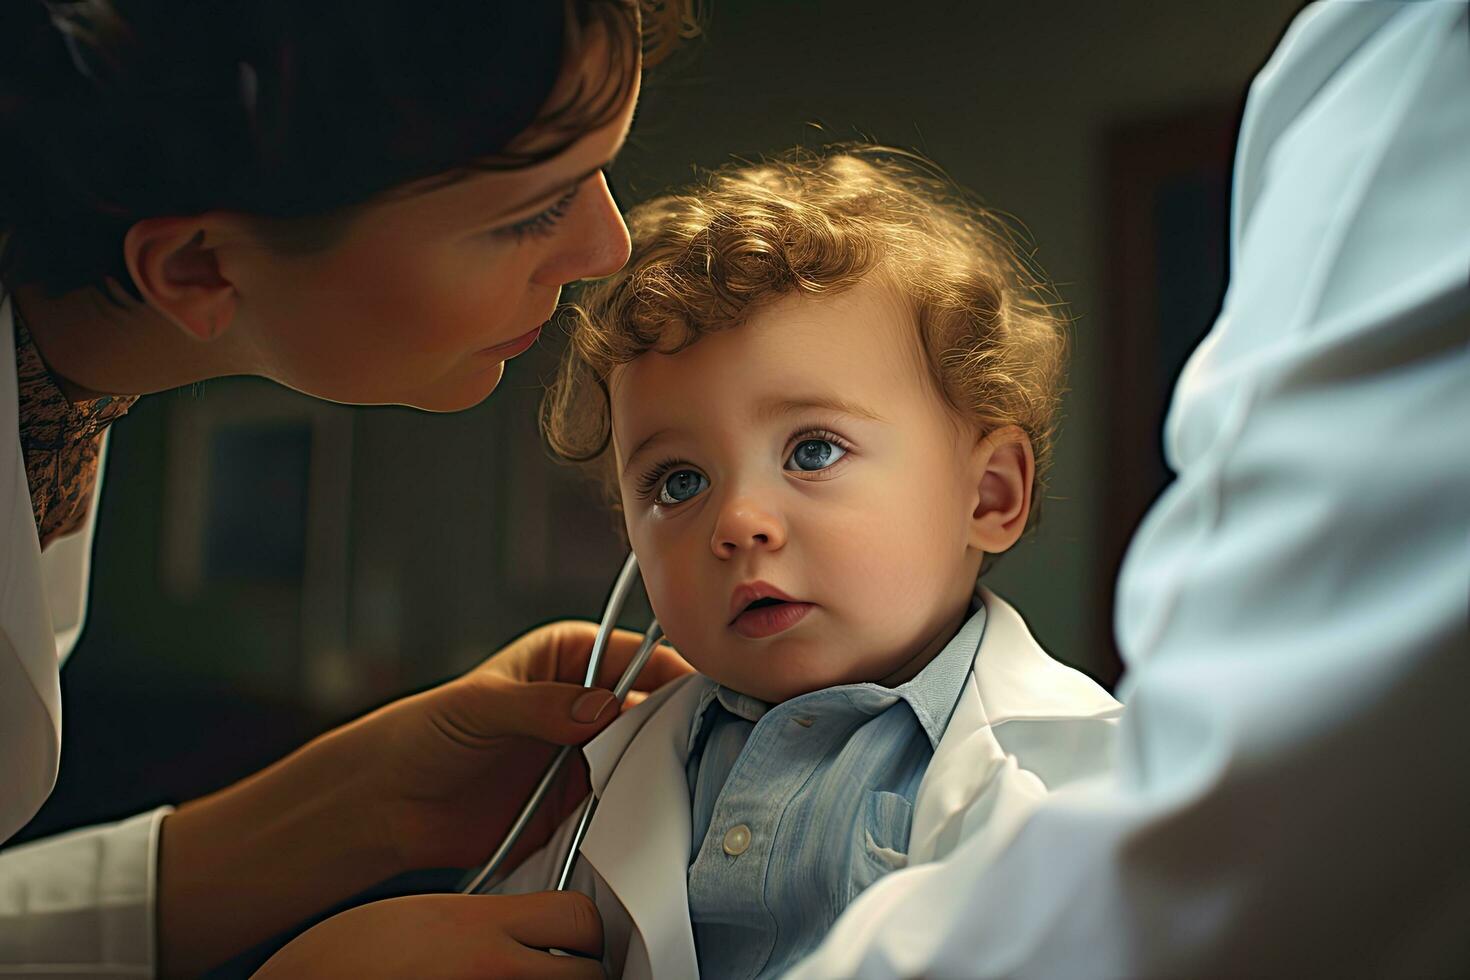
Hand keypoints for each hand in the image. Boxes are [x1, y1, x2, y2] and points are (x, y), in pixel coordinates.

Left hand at [157, 620, 688, 976]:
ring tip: (682, 778)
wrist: (390, 806)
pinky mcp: (580, 800)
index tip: (706, 690)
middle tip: (706, 741)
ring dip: (661, 766)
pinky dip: (639, 807)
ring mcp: (587, 751)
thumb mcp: (479, 707)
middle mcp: (586, 700)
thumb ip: (539, 705)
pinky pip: (624, 800)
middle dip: (677, 721)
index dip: (672, 668)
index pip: (637, 654)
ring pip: (646, 753)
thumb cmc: (424, 734)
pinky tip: (654, 812)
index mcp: (568, 656)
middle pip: (653, 704)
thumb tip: (601, 708)